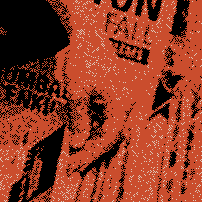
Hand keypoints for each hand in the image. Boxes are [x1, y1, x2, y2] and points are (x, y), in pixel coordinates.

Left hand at [58, 30, 139, 171]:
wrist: (88, 34)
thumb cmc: (83, 59)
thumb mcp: (76, 92)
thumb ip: (79, 120)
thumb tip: (78, 145)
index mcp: (122, 102)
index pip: (108, 138)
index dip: (90, 154)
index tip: (74, 166)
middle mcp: (128, 102)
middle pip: (112, 137)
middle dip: (92, 152)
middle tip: (73, 167)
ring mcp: (124, 99)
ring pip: (110, 130)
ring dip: (93, 143)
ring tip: (74, 157)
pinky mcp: (118, 96)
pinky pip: (108, 119)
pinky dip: (95, 130)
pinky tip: (81, 138)